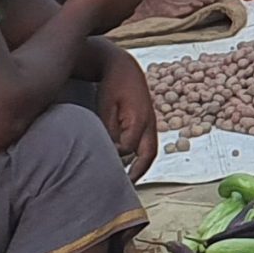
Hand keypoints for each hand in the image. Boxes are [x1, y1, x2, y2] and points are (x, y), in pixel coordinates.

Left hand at [93, 45, 159, 179]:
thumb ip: (109, 128)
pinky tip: (129, 162)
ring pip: (150, 150)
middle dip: (138, 172)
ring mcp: (151, 122)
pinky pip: (147, 143)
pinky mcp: (148, 120)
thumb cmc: (112, 84)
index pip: (128, 148)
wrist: (123, 66)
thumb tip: (111, 149)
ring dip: (141, 165)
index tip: (102, 160)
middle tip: (126, 186)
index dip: (116, 156)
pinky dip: (140, 156)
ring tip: (128, 180)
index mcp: (140, 119)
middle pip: (148, 155)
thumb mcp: (106, 105)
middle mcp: (150, 123)